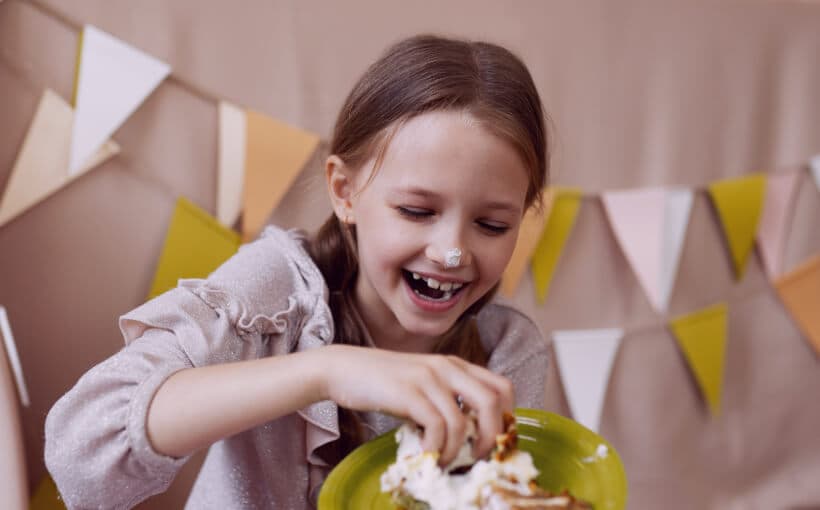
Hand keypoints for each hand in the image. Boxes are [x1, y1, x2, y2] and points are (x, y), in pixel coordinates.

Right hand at [317, 344, 514, 465]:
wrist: (344, 368)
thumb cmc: (383, 382)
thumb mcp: (423, 384)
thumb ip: (446, 400)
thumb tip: (468, 436)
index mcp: (456, 365)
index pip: (502, 386)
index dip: (507, 416)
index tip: (494, 439)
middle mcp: (447, 367)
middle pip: (493, 401)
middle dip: (492, 436)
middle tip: (478, 456)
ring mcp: (429, 378)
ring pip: (464, 420)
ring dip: (458, 450)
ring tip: (445, 460)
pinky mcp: (409, 392)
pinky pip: (437, 426)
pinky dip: (436, 447)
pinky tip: (426, 454)